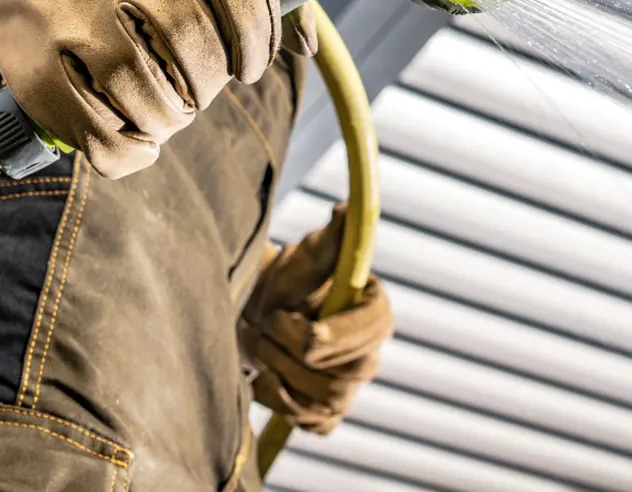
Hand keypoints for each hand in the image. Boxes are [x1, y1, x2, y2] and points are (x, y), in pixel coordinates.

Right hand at [0, 0, 312, 176]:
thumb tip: (309, 45)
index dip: (258, 39)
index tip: (251, 64)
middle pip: (194, 45)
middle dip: (208, 83)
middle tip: (200, 88)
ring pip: (145, 90)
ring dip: (169, 118)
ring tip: (170, 112)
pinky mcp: (27, 49)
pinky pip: (91, 126)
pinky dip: (124, 150)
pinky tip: (138, 143)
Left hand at [239, 208, 392, 434]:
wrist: (254, 316)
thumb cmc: (285, 283)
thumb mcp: (304, 260)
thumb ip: (330, 240)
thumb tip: (346, 209)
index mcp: (376, 313)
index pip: (368, 333)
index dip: (330, 334)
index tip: (289, 322)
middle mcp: (371, 354)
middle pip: (343, 374)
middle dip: (291, 353)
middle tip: (265, 326)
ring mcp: (351, 388)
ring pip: (324, 400)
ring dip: (279, 374)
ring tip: (261, 347)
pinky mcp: (327, 415)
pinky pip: (311, 423)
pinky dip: (280, 404)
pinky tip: (265, 378)